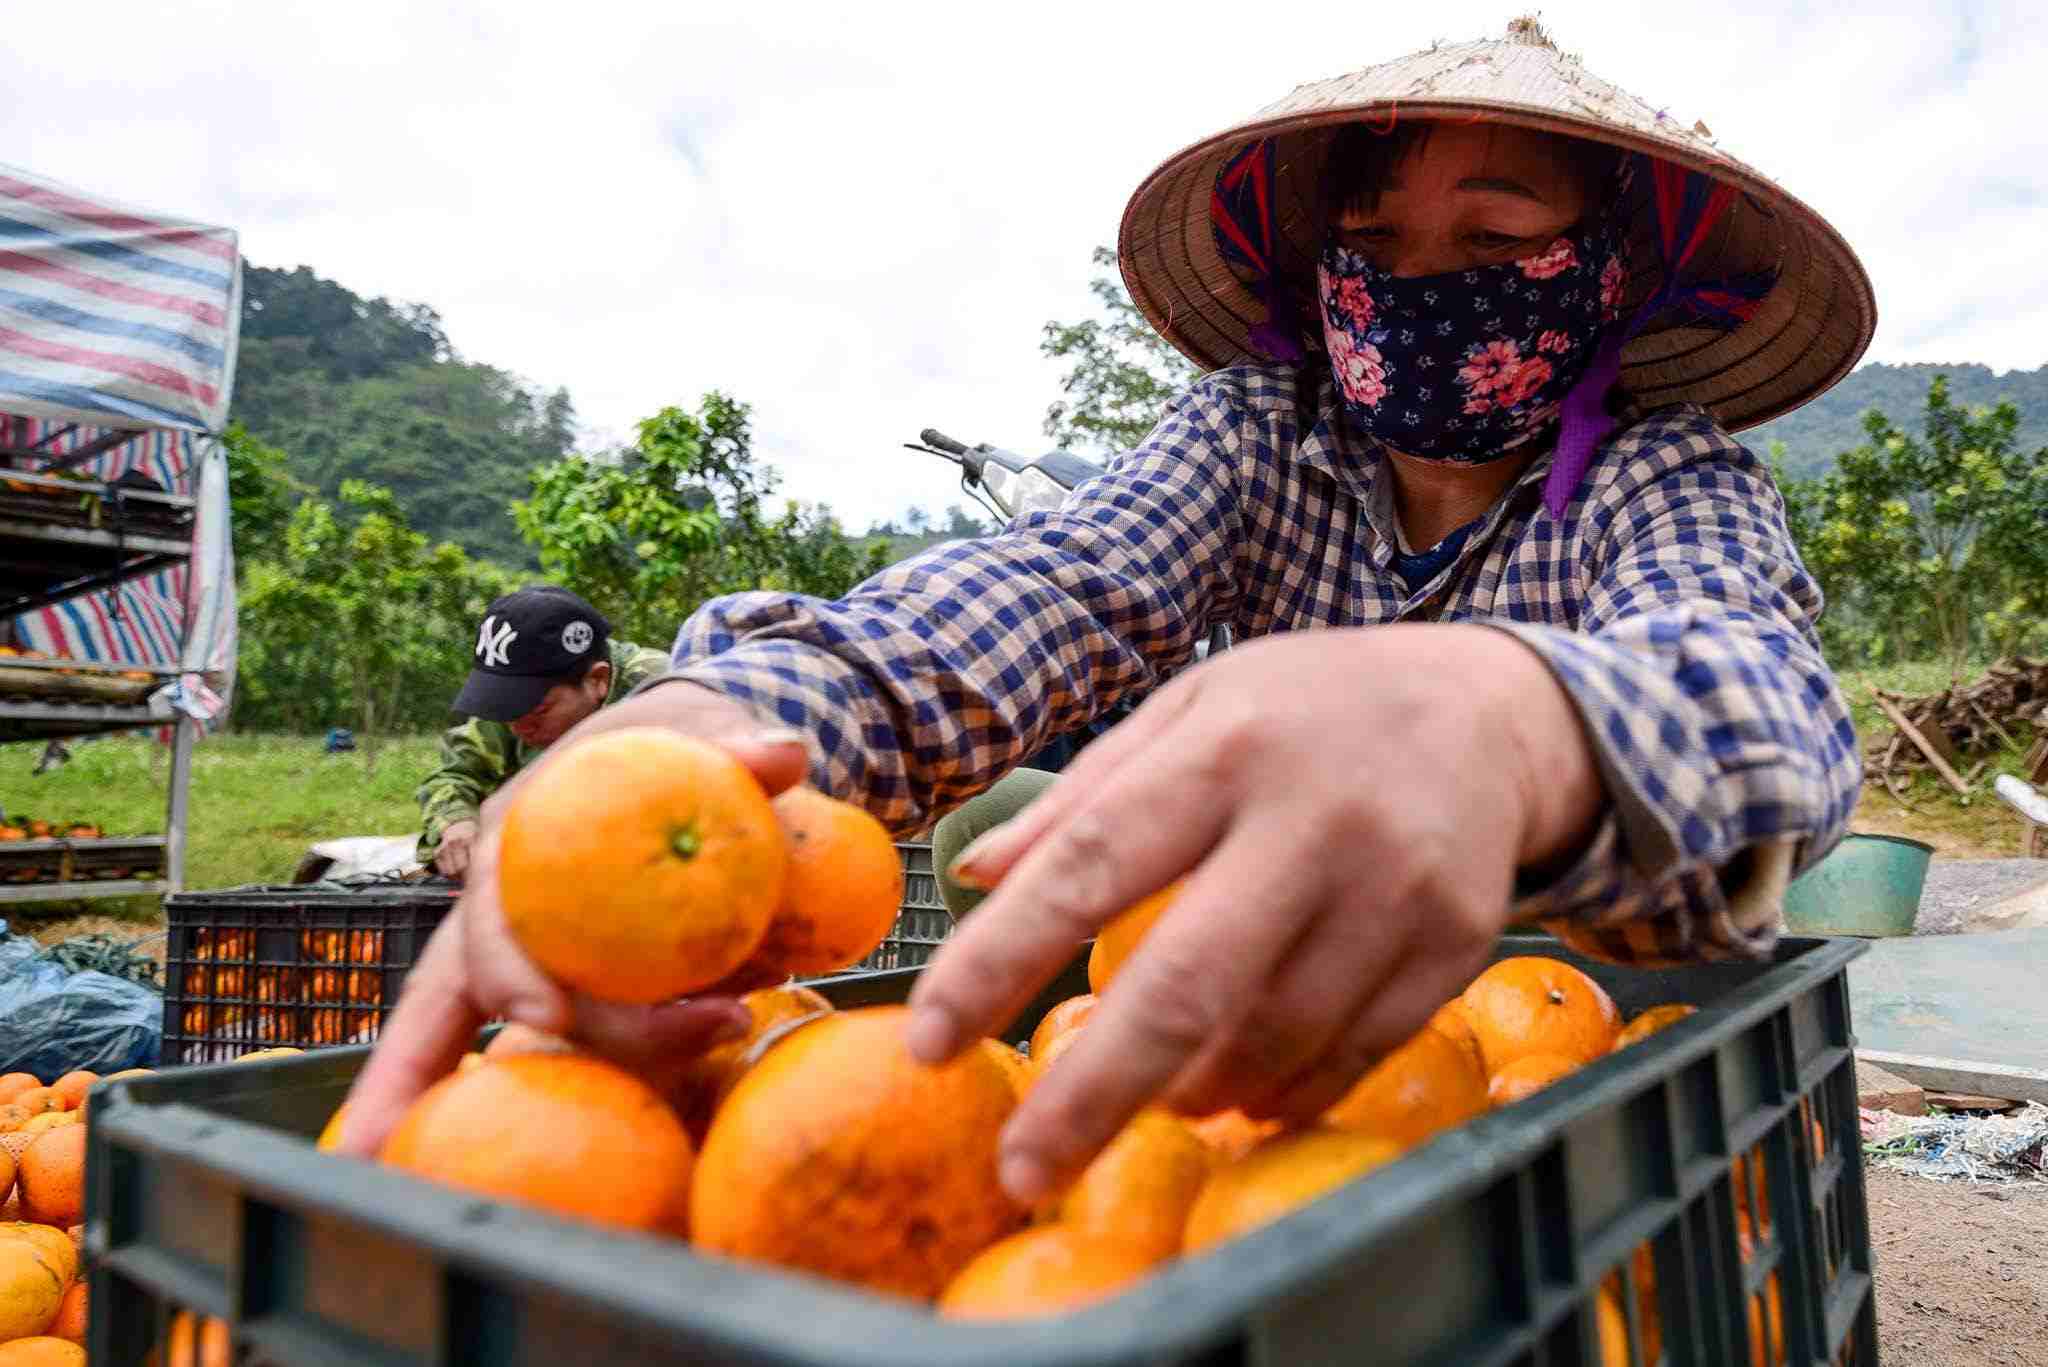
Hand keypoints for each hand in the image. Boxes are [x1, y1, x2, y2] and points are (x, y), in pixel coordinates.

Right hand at [335, 681, 812, 1158]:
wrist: (709, 766)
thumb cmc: (687, 744)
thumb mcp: (712, 729)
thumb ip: (742, 744)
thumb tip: (784, 755)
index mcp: (521, 840)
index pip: (488, 908)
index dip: (504, 966)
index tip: (542, 1016)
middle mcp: (516, 907)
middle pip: (461, 993)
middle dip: (423, 1070)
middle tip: (494, 1116)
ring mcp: (548, 956)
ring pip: (540, 1034)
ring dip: (622, 1053)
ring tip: (731, 1025)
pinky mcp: (598, 992)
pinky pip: (608, 1041)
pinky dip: (650, 1061)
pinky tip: (703, 1076)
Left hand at [903, 623, 1602, 1203]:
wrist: (1492, 710)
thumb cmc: (1306, 707)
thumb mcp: (1190, 708)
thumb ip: (1084, 795)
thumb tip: (974, 874)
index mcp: (1222, 749)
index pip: (1088, 865)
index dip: (1000, 959)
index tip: (930, 1038)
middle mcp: (1313, 819)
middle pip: (1185, 983)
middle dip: (1091, 1091)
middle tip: (1022, 1166)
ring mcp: (1395, 888)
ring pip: (1274, 1036)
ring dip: (1192, 1091)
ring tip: (1152, 1098)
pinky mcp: (1456, 944)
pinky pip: (1352, 1053)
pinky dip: (1282, 1091)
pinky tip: (1240, 1092)